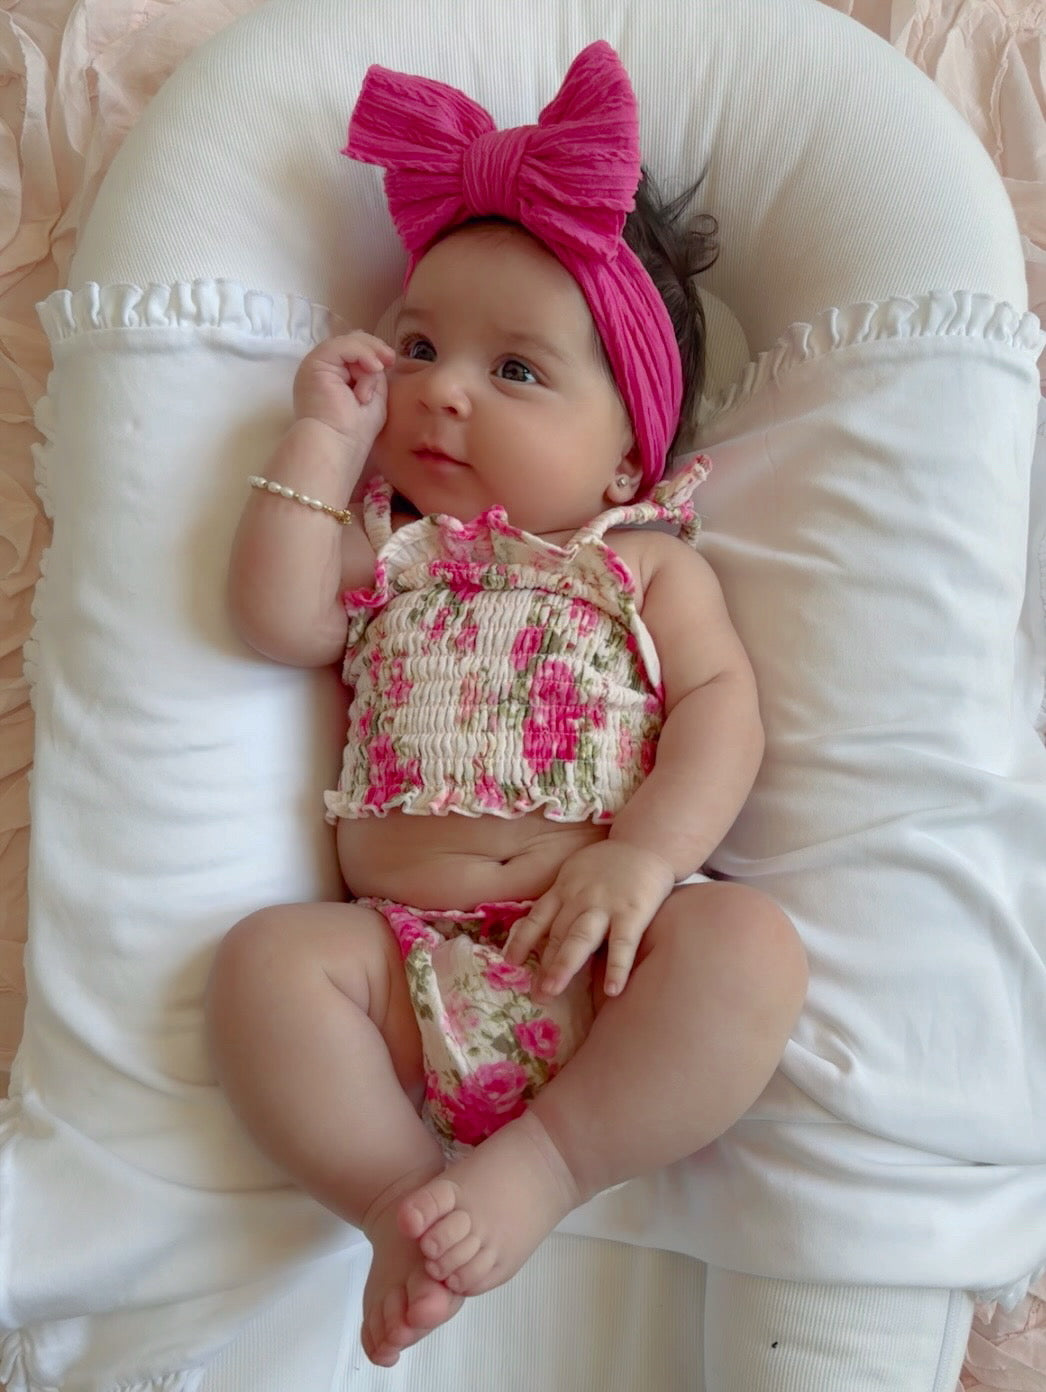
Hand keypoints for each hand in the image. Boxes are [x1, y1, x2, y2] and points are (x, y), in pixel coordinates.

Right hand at [292, 332, 394, 445]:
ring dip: (368, 356)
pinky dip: (361, 353)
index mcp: (334, 379)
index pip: (353, 354)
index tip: (391, 361)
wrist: (336, 443)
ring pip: (347, 343)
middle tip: (390, 359)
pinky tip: (374, 366)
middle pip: (350, 344)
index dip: (373, 352)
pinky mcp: (314, 363)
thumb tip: (376, 360)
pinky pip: (341, 346)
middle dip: (373, 348)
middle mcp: (323, 370)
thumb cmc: (355, 430)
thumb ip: (373, 375)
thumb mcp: (373, 396)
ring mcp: (316, 365)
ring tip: (378, 369)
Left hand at [504, 841, 674, 997]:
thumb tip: (544, 926)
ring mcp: (606, 906)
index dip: (522, 940)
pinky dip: (617, 966)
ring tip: (552, 990)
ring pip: (580, 938)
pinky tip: (613, 990)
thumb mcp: (576, 871)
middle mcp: (579, 899)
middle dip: (544, 964)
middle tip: (535, 994)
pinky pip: (623, 943)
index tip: (509, 962)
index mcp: (564, 889)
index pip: (538, 917)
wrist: (646, 842)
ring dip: (564, 965)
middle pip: (557, 934)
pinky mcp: (633, 912)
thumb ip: (562, 895)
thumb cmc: (610, 863)